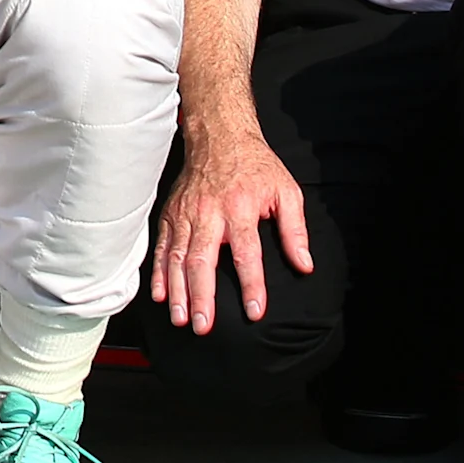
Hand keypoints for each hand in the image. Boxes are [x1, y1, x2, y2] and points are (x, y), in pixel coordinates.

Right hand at [148, 128, 312, 334]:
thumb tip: (305, 265)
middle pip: (203, 260)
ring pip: (178, 257)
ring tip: (180, 319)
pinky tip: (160, 294)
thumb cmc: (256, 166)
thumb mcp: (287, 191)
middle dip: (202, 296)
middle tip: (204, 326)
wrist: (219, 136)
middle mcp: (209, 213)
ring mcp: (186, 214)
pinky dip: (159, 272)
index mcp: (240, 208)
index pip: (247, 253)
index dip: (251, 284)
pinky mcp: (171, 213)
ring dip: (178, 290)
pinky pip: (162, 246)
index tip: (254, 311)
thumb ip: (295, 230)